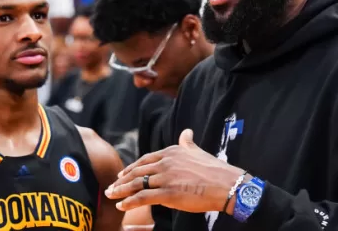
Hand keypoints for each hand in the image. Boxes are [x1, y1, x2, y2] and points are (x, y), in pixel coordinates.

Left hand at [105, 129, 246, 213]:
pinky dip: (130, 202)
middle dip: (122, 180)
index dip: (132, 167)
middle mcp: (166, 162)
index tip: (123, 173)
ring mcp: (166, 178)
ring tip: (111, 196)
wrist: (227, 185)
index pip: (146, 159)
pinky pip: (143, 197)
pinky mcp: (168, 193)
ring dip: (121, 191)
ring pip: (136, 184)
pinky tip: (122, 206)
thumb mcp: (198, 151)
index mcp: (172, 152)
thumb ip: (188, 143)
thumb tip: (186, 132)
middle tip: (111, 186)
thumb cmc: (216, 170)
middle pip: (137, 171)